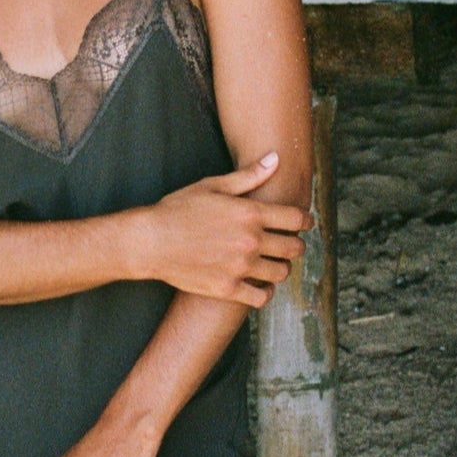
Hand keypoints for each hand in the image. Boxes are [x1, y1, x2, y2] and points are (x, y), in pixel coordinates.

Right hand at [141, 153, 310, 305]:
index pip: (296, 218)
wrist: (150, 242)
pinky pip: (262, 297)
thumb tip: (275, 159)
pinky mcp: (228, 288)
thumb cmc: (178, 210)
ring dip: (282, 267)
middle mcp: (251, 241)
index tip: (305, 223)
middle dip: (295, 245)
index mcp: (250, 213)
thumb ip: (248, 176)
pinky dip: (265, 292)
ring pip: (282, 273)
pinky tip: (260, 285)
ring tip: (274, 264)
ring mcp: (241, 267)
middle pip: (294, 247)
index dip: (306, 221)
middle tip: (289, 244)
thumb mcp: (213, 186)